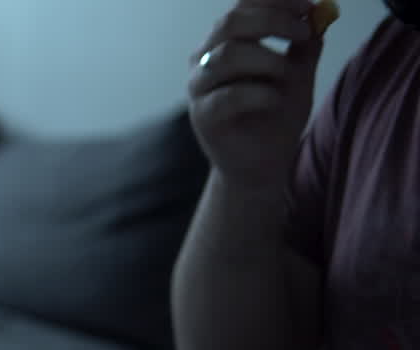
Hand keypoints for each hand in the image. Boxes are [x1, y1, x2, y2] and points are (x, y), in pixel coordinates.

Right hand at [189, 0, 321, 187]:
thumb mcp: (298, 74)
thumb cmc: (275, 117)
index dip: (275, 0)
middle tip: (303, 33)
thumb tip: (319, 12)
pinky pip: (228, 96)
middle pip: (230, 23)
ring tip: (288, 75)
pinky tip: (275, 100)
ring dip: (268, 59)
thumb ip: (304, 45)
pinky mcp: (202, 117)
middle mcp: (205, 60)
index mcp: (224, 43)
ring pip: (227, 55)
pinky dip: (260, 94)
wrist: (261, 164)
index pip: (242, 7)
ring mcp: (199, 89)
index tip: (308, 6)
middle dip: (273, 21)